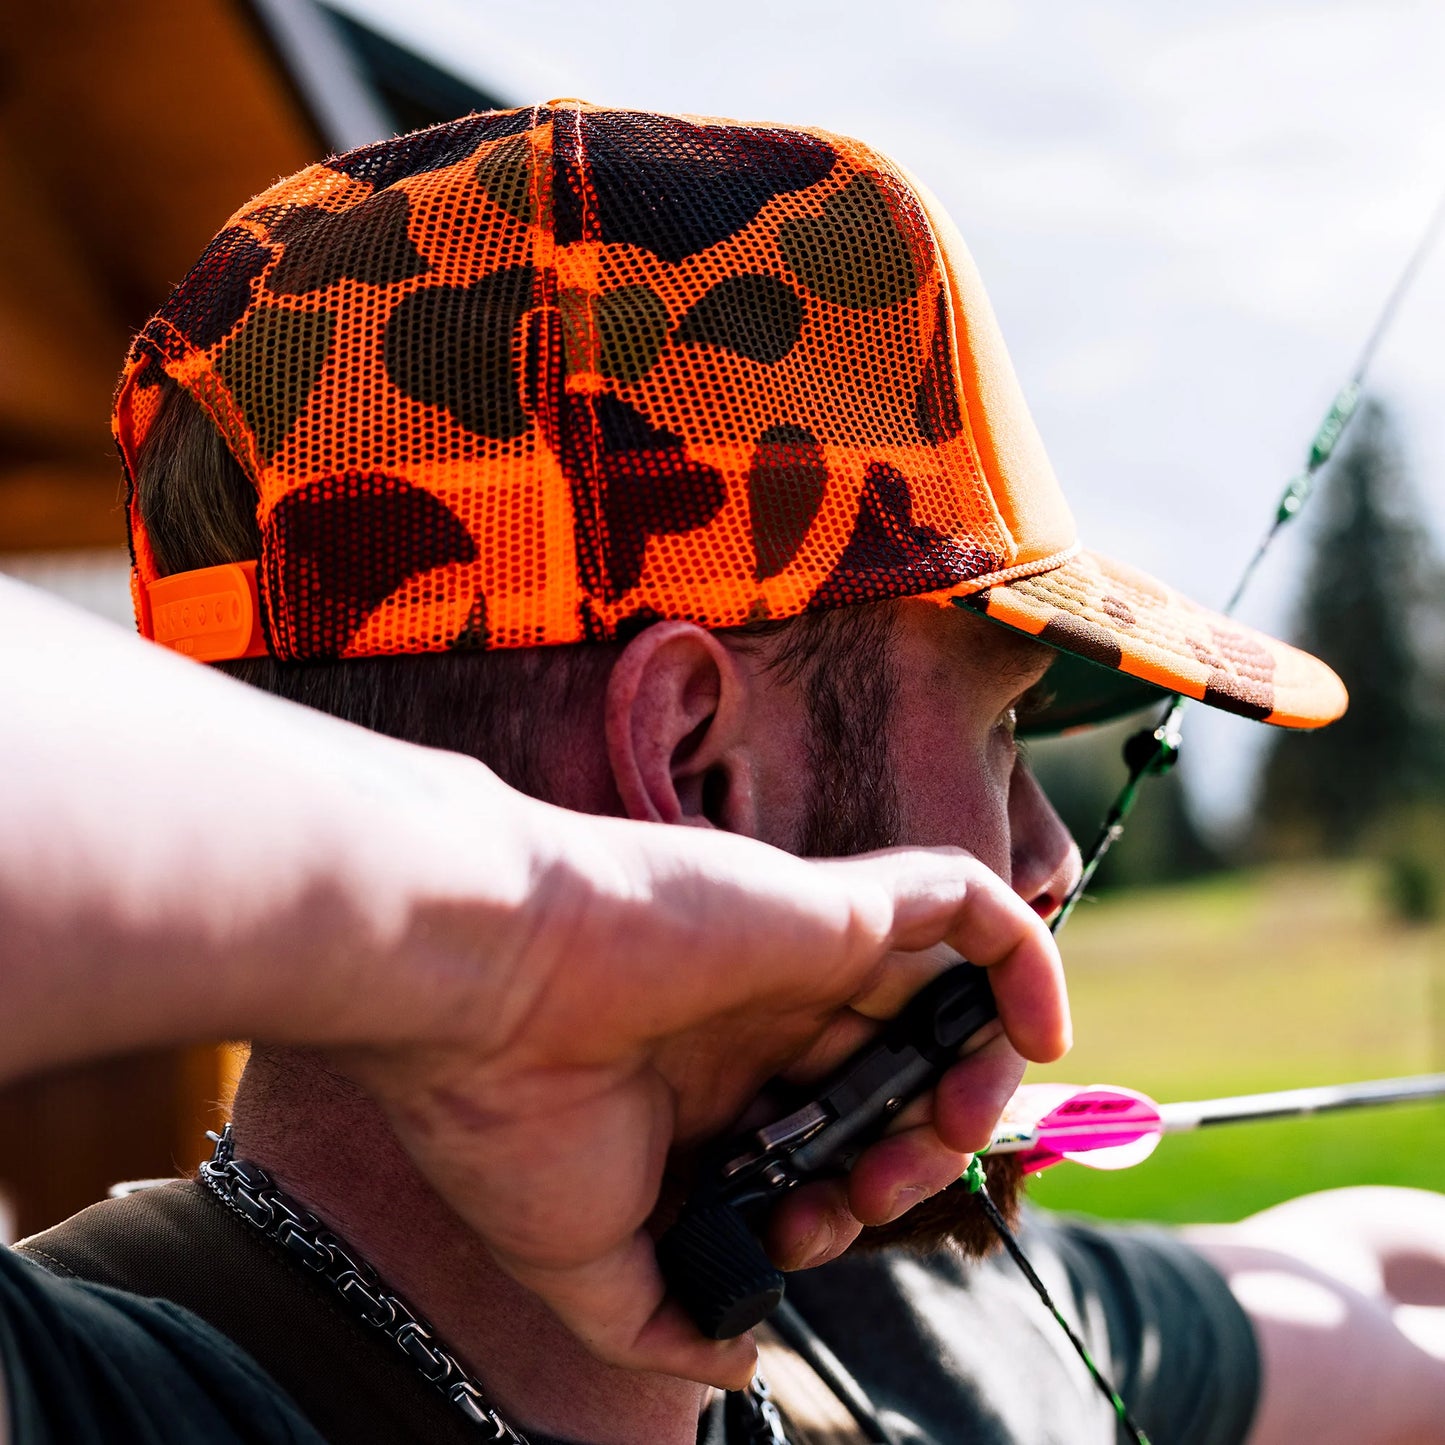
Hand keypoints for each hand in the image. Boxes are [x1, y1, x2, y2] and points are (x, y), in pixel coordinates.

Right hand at [339, 766, 1069, 1387]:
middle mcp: (760, 1017)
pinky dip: (1023, 958)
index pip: (819, 1140)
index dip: (842, 1202)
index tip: (800, 1236)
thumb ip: (667, 1317)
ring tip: (949, 1128)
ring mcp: (801, 958)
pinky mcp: (836, 907)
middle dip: (911, 1153)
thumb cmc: (510, 1117)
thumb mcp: (587, 1261)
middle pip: (889, 1079)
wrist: (481, 988)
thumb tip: (739, 1356)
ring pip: (938, 1004)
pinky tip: (1044, 1032)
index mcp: (703, 1084)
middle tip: (879, 1192)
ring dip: (974, 1077)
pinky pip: (968, 907)